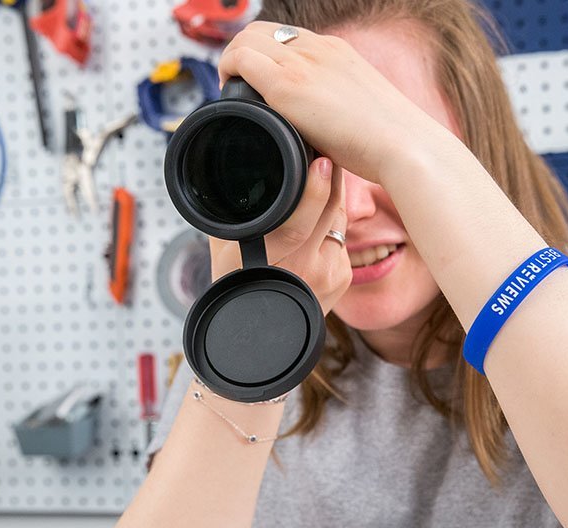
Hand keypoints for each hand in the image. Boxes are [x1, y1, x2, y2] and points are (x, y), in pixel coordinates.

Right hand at [209, 157, 350, 315]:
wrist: (260, 334)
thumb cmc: (236, 286)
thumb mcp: (223, 252)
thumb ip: (230, 217)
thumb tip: (224, 178)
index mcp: (271, 261)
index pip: (298, 222)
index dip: (313, 190)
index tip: (320, 161)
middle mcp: (303, 270)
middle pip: (329, 211)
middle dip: (331, 179)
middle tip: (325, 153)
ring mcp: (328, 275)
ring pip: (339, 221)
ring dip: (332, 200)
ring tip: (321, 180)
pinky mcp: (344, 279)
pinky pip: (342, 239)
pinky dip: (332, 226)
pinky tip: (319, 222)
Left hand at [217, 21, 440, 183]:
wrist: (405, 146)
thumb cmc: (391, 142)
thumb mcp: (362, 112)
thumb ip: (339, 109)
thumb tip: (327, 131)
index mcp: (338, 52)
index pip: (290, 37)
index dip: (267, 54)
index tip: (261, 81)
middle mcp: (319, 48)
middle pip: (262, 30)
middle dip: (244, 53)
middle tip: (240, 86)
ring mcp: (303, 63)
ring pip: (247, 39)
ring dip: (233, 61)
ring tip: (234, 91)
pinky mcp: (288, 84)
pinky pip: (241, 59)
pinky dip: (228, 71)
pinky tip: (231, 95)